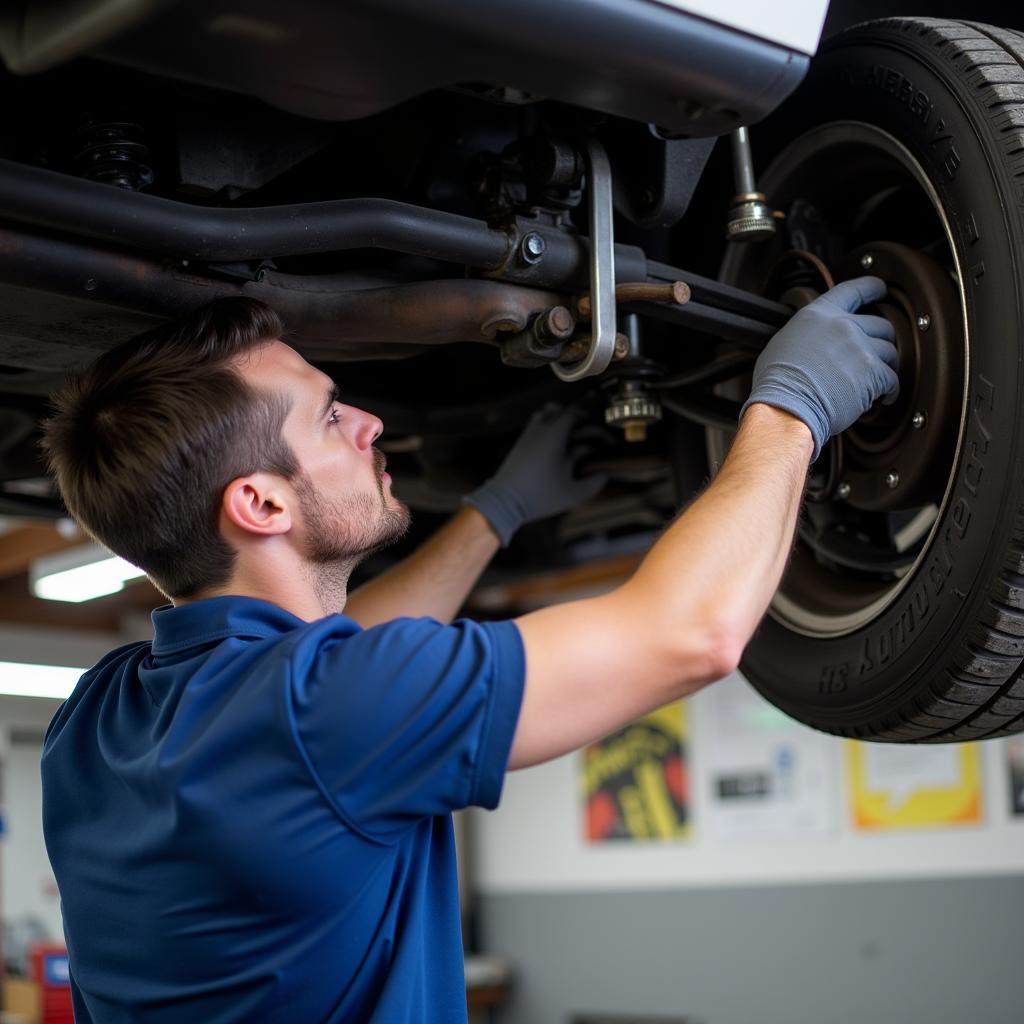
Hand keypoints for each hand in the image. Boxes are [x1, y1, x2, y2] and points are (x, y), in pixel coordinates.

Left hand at [464, 405, 606, 545]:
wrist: (505, 502)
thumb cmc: (539, 496)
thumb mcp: (573, 494)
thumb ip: (594, 484)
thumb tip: (604, 476)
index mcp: (555, 435)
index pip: (573, 413)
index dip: (587, 417)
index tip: (596, 426)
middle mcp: (540, 430)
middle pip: (557, 408)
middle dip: (573, 415)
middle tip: (584, 427)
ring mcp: (527, 436)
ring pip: (543, 414)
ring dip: (557, 418)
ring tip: (569, 432)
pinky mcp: (519, 444)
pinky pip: (534, 425)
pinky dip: (546, 427)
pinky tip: (553, 444)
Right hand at [740, 275, 899, 460]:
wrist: (787, 406)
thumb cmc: (777, 383)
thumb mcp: (781, 345)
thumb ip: (802, 336)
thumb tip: (806, 346)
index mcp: (819, 316)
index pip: (852, 291)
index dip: (870, 288)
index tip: (880, 288)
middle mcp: (843, 327)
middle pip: (880, 324)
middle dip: (882, 339)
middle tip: (878, 352)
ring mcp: (860, 349)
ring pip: (889, 352)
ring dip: (886, 366)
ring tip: (879, 380)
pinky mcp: (873, 374)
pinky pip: (892, 379)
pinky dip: (889, 390)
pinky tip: (883, 397)